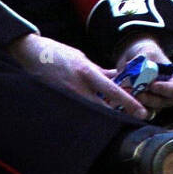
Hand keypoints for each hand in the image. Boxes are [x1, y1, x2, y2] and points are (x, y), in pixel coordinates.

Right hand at [8, 33, 145, 116]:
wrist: (31, 53)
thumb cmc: (59, 54)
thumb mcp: (83, 58)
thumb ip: (100, 70)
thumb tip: (117, 77)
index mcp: (86, 72)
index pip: (112, 90)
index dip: (128, 102)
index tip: (141, 111)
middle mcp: (78, 87)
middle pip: (104, 107)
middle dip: (119, 114)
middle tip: (134, 120)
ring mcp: (67, 96)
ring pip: (91, 111)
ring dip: (104, 114)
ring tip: (116, 117)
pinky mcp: (58, 101)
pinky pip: (78, 110)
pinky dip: (88, 112)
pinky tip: (95, 114)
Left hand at [114, 35, 172, 118]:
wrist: (134, 58)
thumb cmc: (145, 53)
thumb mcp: (146, 52)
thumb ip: (143, 61)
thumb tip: (133, 71)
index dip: (166, 89)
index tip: (153, 85)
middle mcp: (166, 93)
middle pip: (165, 102)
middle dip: (150, 99)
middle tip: (137, 92)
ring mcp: (155, 102)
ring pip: (152, 110)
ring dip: (139, 106)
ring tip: (126, 95)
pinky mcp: (142, 107)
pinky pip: (138, 113)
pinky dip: (130, 109)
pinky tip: (120, 102)